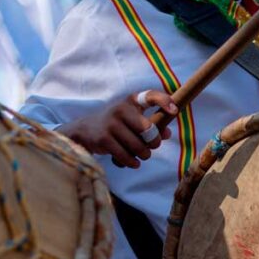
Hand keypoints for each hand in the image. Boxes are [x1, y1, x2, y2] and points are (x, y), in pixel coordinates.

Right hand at [58, 91, 176, 168]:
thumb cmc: (116, 124)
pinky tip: (132, 162)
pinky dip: (133, 162)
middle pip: (148, 130)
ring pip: (139, 147)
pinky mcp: (104, 139)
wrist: (84, 130)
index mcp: (131, 102)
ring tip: (141, 155)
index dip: (164, 101)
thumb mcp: (132, 118)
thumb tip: (167, 133)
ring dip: (144, 155)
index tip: (174, 111)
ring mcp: (111, 124)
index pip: (149, 96)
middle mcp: (121, 110)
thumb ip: (152, 124)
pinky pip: (127, 156)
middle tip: (152, 146)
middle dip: (154, 143)